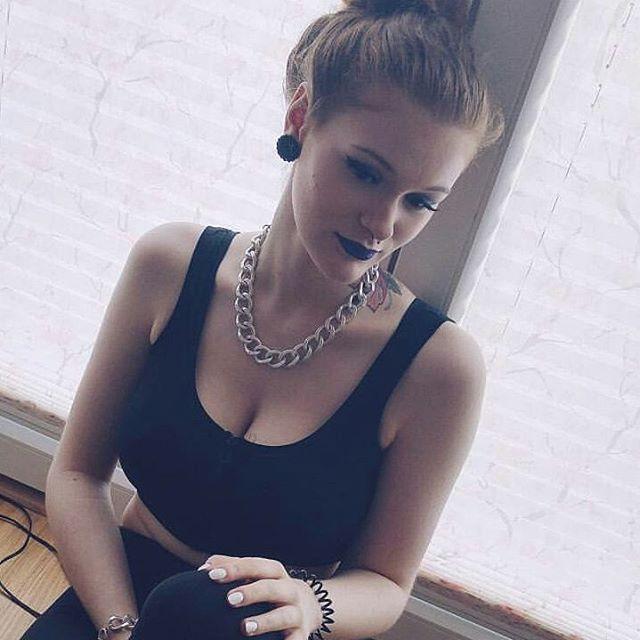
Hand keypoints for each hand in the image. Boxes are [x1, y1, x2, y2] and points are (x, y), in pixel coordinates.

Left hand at [197, 554, 322, 637]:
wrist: (308, 607)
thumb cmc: (269, 589)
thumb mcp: (257, 575)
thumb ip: (233, 568)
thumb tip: (204, 568)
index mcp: (275, 572)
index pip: (256, 566)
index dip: (235, 569)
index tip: (211, 575)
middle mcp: (289, 590)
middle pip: (272, 587)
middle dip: (252, 592)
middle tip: (229, 599)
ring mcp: (296, 613)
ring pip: (284, 615)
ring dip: (265, 621)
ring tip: (244, 627)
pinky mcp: (300, 635)